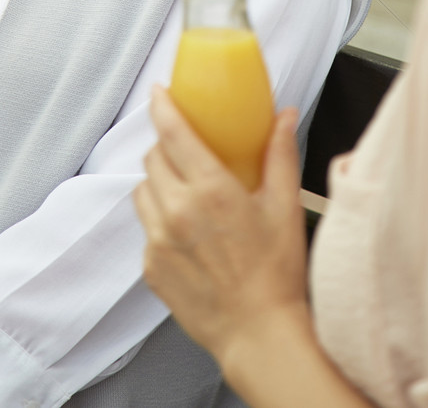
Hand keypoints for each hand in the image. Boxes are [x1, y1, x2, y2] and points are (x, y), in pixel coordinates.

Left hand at [134, 87, 309, 367]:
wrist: (259, 335)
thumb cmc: (276, 273)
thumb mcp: (285, 206)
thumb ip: (280, 154)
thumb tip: (284, 116)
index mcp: (210, 190)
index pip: (172, 132)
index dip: (162, 106)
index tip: (159, 93)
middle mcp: (177, 211)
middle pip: (153, 158)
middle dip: (166, 147)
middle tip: (186, 151)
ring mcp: (159, 240)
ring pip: (143, 191)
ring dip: (159, 183)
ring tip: (186, 193)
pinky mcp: (150, 267)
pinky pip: (146, 227)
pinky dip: (160, 220)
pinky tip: (187, 232)